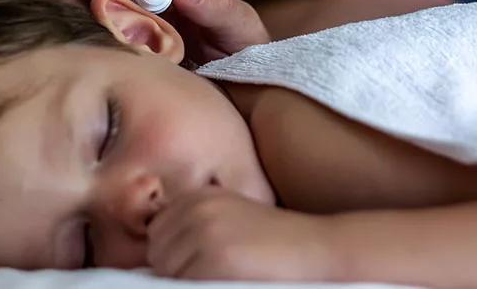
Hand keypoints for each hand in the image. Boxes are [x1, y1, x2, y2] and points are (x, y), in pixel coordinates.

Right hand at [45, 0, 269, 63]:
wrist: (227, 99)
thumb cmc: (236, 55)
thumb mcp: (238, 27)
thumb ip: (215, 4)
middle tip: (116, 5)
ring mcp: (113, 18)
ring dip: (82, 7)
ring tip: (107, 34)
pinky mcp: (97, 47)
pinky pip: (69, 31)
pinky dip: (70, 35)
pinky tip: (93, 53)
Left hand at [147, 187, 334, 280]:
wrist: (319, 250)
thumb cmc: (278, 243)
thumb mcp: (232, 219)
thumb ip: (196, 229)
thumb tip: (158, 259)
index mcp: (199, 196)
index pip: (157, 234)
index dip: (172, 257)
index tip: (195, 266)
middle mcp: (197, 209)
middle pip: (158, 254)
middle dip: (177, 272)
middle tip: (212, 276)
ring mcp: (204, 233)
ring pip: (167, 274)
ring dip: (188, 283)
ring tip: (222, 279)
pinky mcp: (214, 261)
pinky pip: (184, 286)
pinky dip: (201, 288)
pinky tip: (228, 282)